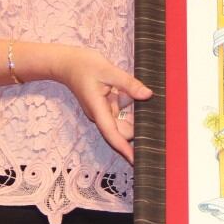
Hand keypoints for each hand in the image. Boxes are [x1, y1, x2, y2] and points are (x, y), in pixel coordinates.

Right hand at [50, 46, 151, 163]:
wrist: (66, 63)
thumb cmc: (83, 65)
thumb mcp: (108, 71)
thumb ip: (128, 83)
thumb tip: (147, 95)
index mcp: (98, 109)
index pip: (112, 134)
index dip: (124, 148)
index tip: (135, 160)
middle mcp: (100, 114)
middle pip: (121, 130)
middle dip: (137, 129)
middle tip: (157, 122)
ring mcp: (102, 110)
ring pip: (122, 121)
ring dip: (135, 116)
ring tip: (152, 109)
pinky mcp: (104, 105)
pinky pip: (120, 111)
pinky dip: (130, 107)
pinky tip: (140, 97)